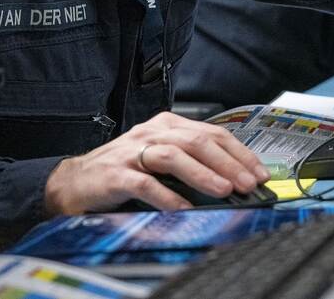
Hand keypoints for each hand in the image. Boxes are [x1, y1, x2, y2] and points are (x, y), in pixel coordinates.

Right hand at [42, 111, 270, 213]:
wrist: (74, 181)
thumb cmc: (122, 169)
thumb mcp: (160, 159)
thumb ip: (192, 163)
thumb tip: (233, 180)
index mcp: (166, 125)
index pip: (211, 133)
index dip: (239, 152)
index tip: (259, 172)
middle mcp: (151, 133)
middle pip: (197, 141)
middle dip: (228, 162)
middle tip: (248, 182)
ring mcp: (132, 152)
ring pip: (173, 156)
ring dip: (202, 174)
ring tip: (224, 190)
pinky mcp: (116, 174)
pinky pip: (145, 182)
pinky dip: (167, 195)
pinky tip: (183, 207)